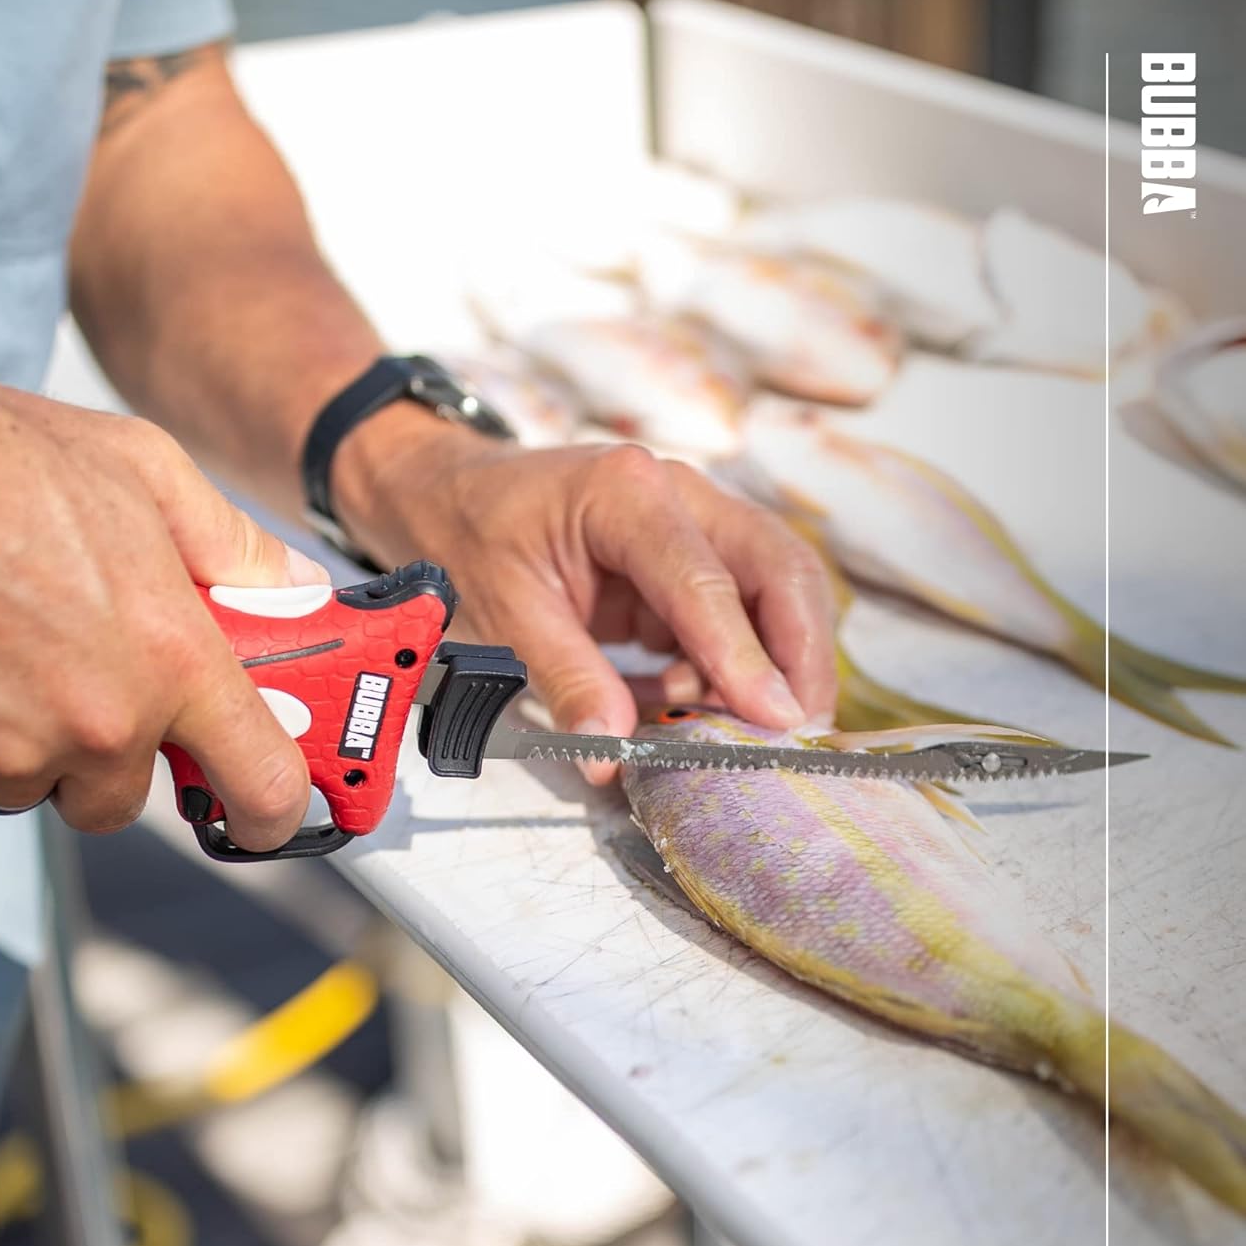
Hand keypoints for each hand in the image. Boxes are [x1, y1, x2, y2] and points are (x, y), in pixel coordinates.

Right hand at [0, 291, 325, 847]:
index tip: (266, 817)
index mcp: (171, 662)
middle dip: (108, 756)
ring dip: (24, 742)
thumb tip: (290, 582)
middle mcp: (96, 725)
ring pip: (32, 785)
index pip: (260, 783)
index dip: (273, 813)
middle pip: (122, 799)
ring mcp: (2, 752)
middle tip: (78, 678)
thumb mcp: (145, 470)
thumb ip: (230, 543)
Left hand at [338, 420, 836, 782]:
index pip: (706, 579)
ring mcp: (692, 525)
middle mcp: (678, 496)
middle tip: (798, 732)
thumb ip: (567, 679)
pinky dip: (732, 666)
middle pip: (778, 568)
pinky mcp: (688, 563)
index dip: (745, 656)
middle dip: (800, 654)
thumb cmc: (468, 538)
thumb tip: (610, 752)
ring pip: (774, 590)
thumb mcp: (505, 614)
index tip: (775, 718)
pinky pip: (737, 614)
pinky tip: (694, 702)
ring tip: (736, 728)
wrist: (446, 496)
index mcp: (627, 493)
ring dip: (772, 663)